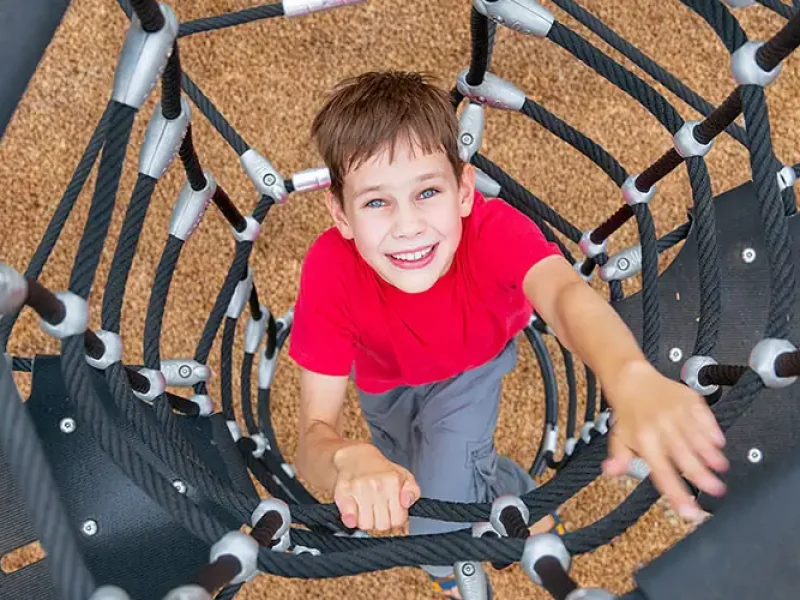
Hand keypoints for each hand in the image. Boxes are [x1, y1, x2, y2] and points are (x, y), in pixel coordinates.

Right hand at [332, 442, 419, 531]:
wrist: (357, 457)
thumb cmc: (381, 471)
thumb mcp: (404, 477)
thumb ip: (413, 491)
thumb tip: (406, 502)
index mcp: (393, 482)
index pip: (397, 520)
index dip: (394, 519)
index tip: (390, 512)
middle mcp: (376, 485)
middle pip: (381, 525)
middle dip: (380, 522)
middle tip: (378, 511)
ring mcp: (359, 489)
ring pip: (365, 524)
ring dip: (365, 521)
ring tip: (366, 509)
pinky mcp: (342, 492)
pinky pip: (348, 518)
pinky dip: (351, 520)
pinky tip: (354, 513)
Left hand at [601, 361, 728, 520]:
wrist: (633, 381)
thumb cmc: (628, 413)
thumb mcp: (619, 437)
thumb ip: (619, 458)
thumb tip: (611, 471)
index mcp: (644, 441)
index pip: (662, 472)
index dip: (676, 493)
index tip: (690, 511)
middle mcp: (661, 428)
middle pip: (684, 456)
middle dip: (702, 476)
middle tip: (716, 490)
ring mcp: (677, 413)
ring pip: (697, 437)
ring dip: (711, 454)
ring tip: (720, 468)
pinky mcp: (689, 400)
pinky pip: (704, 416)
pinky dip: (712, 430)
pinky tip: (719, 442)